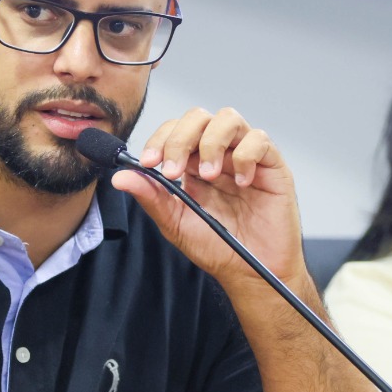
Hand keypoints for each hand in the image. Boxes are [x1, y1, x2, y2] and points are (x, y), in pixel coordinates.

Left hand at [112, 107, 306, 290]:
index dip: (160, 139)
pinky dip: (245, 156)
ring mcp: (246, 157)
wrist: (252, 273)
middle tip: (174, 171)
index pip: (174, 130)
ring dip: (211, 143)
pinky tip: (240, 184)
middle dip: (180, 139)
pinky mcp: (272, 166)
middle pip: (198, 117)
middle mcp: (219, 154)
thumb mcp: (176, 224)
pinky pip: (260, 140)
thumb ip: (151, 197)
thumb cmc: (218, 248)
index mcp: (193, 163)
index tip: (149, 162)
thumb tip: (119, 177)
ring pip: (228, 119)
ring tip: (208, 175)